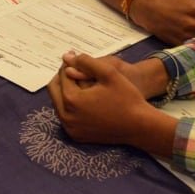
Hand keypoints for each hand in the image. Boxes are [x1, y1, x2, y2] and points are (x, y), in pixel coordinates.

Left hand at [47, 53, 167, 150]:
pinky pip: (66, 116)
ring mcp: (71, 129)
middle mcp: (67, 117)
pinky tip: (84, 97)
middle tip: (74, 69)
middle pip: (54, 90)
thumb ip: (86, 61)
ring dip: (65, 91)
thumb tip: (66, 57)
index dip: (69, 64)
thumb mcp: (109, 72)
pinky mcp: (77, 136)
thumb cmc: (127, 97)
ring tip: (80, 81)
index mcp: (72, 100)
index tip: (75, 58)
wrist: (140, 126)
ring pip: (59, 103)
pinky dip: (70, 105)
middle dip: (63, 77)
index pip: (62, 76)